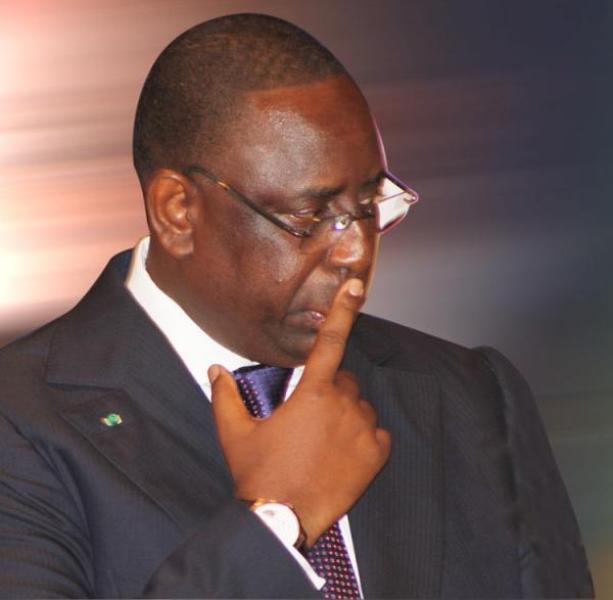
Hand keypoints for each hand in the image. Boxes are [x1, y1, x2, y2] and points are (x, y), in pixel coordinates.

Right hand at [208, 278, 390, 546]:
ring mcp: (364, 429)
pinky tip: (342, 455)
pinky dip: (364, 438)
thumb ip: (225, 395)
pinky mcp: (377, 454)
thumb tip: (215, 369)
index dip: (343, 309)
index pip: (330, 340)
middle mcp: (344, 405)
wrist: (283, 520)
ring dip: (346, 415)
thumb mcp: (235, 432)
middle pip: (344, 380)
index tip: (355, 285)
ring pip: (360, 406)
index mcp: (312, 393)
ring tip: (322, 443)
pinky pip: (377, 432)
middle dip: (329, 391)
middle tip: (307, 420)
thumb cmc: (258, 472)